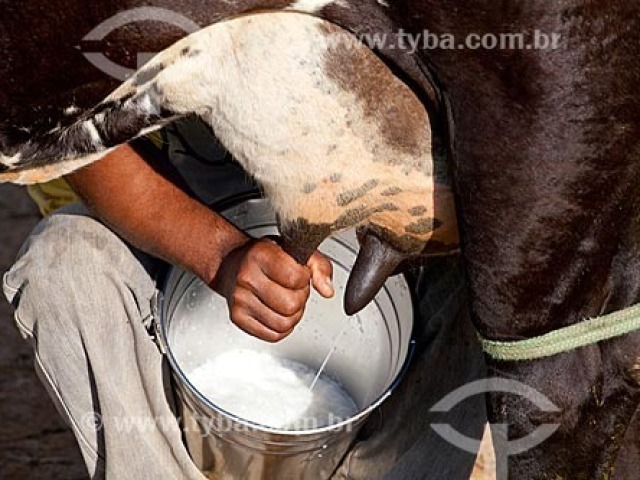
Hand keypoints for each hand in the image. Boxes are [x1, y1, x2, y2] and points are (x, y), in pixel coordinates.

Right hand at [213, 238, 333, 341]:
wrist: (232, 264)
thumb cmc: (265, 257)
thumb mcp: (294, 250)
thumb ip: (319, 266)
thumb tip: (327, 290)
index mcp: (260, 255)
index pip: (297, 278)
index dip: (304, 278)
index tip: (297, 273)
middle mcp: (246, 277)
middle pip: (291, 305)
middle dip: (299, 298)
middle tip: (291, 288)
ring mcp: (240, 300)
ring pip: (284, 324)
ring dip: (292, 315)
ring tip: (285, 299)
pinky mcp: (237, 318)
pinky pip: (273, 335)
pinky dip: (281, 327)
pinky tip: (276, 311)